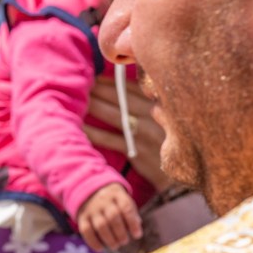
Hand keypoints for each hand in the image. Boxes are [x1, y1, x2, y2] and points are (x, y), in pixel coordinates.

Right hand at [76, 182, 141, 251]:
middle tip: (124, 241)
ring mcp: (91, 208)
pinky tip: (100, 249)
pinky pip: (86, 230)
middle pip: (113, 217)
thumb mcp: (124, 201)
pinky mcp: (82, 216)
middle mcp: (103, 200)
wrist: (90, 192)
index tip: (137, 235)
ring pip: (100, 225)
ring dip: (109, 239)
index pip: (126, 207)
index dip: (133, 223)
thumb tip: (136, 231)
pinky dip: (93, 242)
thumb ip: (132, 214)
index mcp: (116, 194)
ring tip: (115, 246)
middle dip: (121, 233)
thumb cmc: (114, 202)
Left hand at [84, 76, 170, 190]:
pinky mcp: (137, 150)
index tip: (91, 74)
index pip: (130, 86)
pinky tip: (77, 126)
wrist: (180, 178)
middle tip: (75, 81)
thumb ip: (147, 103)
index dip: (109, 80)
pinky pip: (109, 138)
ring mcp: (146, 132)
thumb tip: (118, 86)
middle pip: (119, 96)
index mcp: (160, 103)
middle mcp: (154, 114)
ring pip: (113, 114)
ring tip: (72, 99)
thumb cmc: (167, 144)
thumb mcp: (165, 119)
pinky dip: (92, 132)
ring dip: (91, 105)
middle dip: (96, 88)